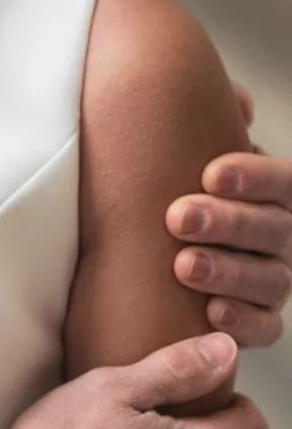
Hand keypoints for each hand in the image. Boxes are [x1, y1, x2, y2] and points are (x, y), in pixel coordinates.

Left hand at [171, 87, 291, 344]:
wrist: (151, 241)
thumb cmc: (171, 183)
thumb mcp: (185, 150)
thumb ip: (207, 123)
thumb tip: (238, 101)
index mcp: (273, 191)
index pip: (284, 180)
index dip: (254, 177)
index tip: (211, 173)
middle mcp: (282, 234)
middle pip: (274, 228)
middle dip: (228, 222)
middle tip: (178, 217)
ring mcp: (274, 278)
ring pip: (271, 278)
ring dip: (228, 272)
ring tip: (183, 265)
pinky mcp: (259, 319)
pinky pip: (265, 327)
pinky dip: (243, 322)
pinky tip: (212, 314)